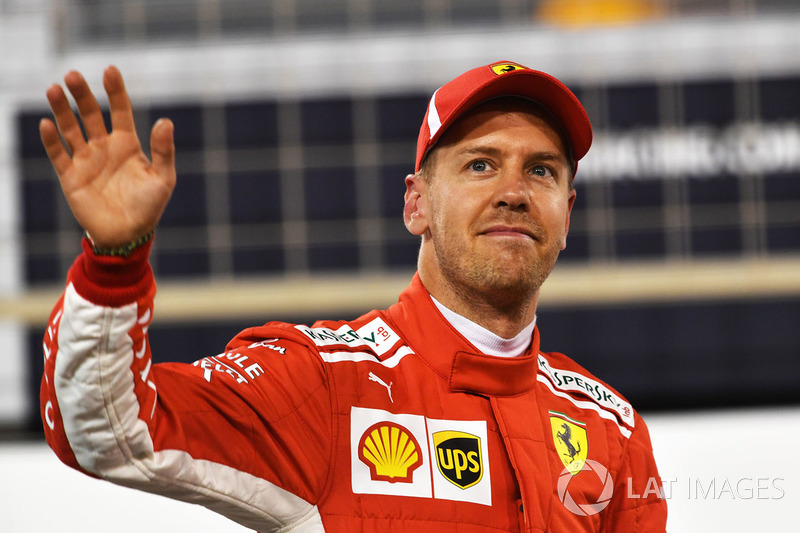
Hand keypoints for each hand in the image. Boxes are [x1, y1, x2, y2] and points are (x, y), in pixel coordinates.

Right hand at [39, 66, 175, 247]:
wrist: (128, 236)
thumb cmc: (149, 207)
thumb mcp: (163, 179)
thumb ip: (164, 151)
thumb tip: (166, 121)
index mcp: (127, 144)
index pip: (119, 111)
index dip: (115, 91)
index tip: (110, 70)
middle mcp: (104, 148)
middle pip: (90, 114)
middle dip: (82, 95)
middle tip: (72, 75)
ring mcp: (86, 161)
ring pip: (70, 128)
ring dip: (61, 110)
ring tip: (53, 89)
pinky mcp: (71, 177)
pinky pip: (58, 154)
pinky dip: (51, 140)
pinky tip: (46, 123)